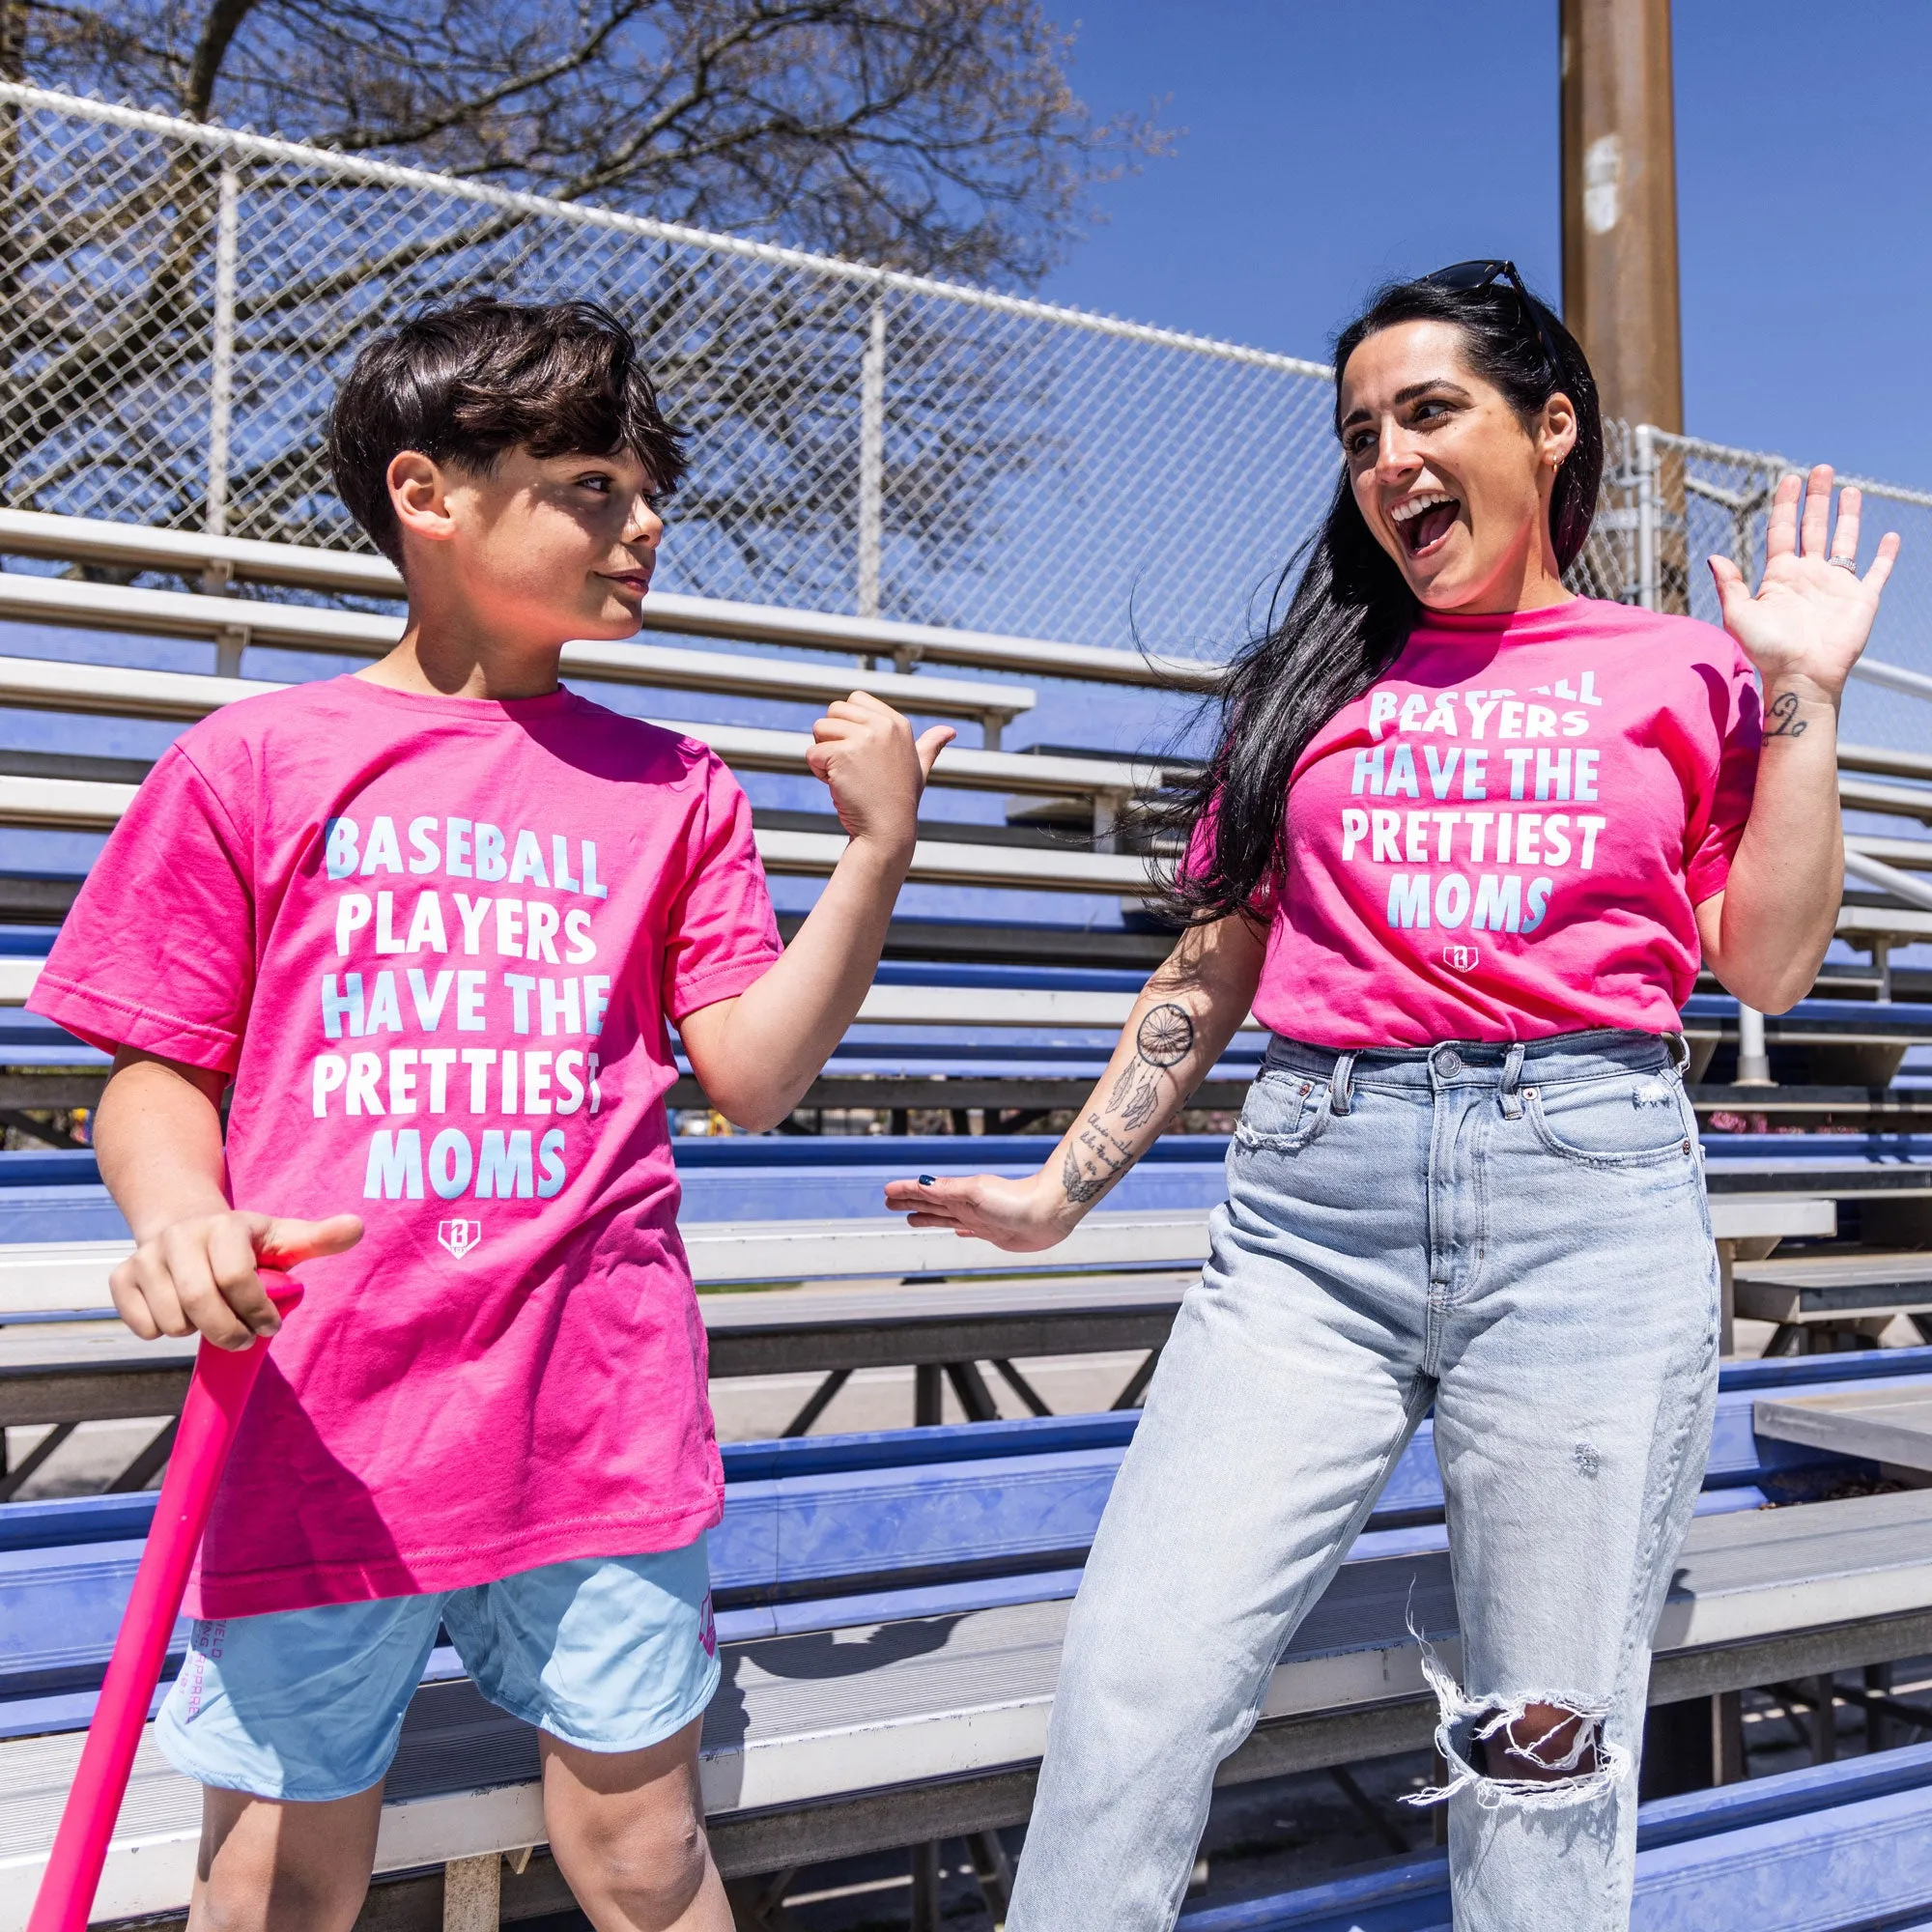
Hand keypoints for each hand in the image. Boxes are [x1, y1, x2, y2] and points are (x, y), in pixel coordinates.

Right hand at [111, 1210, 362, 1350]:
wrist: (184, 1224)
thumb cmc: (246, 1243)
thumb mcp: (283, 1237)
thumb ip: (319, 1238)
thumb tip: (358, 1227)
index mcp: (223, 1226)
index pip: (237, 1278)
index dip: (257, 1312)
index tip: (270, 1326)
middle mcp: (178, 1237)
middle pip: (199, 1304)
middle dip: (228, 1332)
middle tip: (243, 1338)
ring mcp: (144, 1257)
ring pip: (171, 1321)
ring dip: (197, 1332)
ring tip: (212, 1316)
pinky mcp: (120, 1279)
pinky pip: (142, 1327)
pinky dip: (162, 1333)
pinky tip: (180, 1314)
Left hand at [806, 692, 953, 852]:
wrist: (888, 830)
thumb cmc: (901, 800)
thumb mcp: (920, 768)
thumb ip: (930, 746)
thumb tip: (950, 731)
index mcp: (897, 723)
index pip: (855, 700)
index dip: (849, 724)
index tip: (861, 752)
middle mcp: (882, 726)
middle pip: (833, 711)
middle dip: (832, 736)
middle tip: (850, 765)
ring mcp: (862, 739)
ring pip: (819, 729)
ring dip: (823, 754)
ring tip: (845, 775)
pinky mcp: (842, 755)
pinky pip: (812, 753)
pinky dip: (817, 771)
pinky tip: (837, 786)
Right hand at [883, 1170, 1073, 1251]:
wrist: (1047, 1214)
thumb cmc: (1015, 1201)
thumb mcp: (975, 1192)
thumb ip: (948, 1189)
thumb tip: (921, 1183)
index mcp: (959, 1194)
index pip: (925, 1191)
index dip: (906, 1191)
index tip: (886, 1191)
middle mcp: (966, 1205)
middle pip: (931, 1203)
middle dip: (910, 1202)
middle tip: (890, 1203)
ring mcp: (979, 1218)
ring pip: (945, 1217)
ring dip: (927, 1216)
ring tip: (912, 1218)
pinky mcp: (993, 1232)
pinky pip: (968, 1230)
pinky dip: (958, 1229)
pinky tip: (957, 1231)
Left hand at [1709, 465, 1898, 704]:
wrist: (1801, 675)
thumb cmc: (1767, 650)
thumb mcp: (1739, 615)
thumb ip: (1730, 585)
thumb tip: (1714, 556)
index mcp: (1779, 575)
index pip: (1783, 530)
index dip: (1786, 505)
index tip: (1789, 479)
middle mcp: (1808, 575)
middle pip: (1813, 527)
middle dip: (1816, 498)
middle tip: (1821, 469)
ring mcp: (1835, 585)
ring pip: (1844, 540)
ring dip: (1847, 515)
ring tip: (1848, 489)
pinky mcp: (1861, 598)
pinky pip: (1876, 571)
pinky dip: (1885, 554)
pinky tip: (1889, 536)